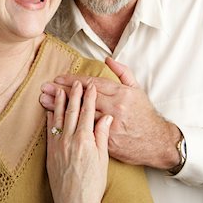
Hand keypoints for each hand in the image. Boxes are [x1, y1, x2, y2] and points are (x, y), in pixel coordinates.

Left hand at [41, 59, 180, 169]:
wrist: (157, 143)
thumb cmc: (145, 115)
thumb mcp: (137, 89)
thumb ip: (123, 72)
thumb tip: (107, 59)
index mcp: (121, 93)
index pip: (92, 84)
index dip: (73, 81)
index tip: (58, 79)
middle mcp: (115, 108)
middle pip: (83, 98)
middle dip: (61, 92)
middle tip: (45, 88)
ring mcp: (111, 125)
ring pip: (80, 114)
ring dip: (61, 107)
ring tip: (44, 101)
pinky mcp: (108, 142)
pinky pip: (85, 131)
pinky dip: (70, 125)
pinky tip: (57, 121)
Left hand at [46, 80, 111, 202]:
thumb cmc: (92, 184)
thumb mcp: (103, 159)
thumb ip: (102, 135)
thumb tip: (106, 117)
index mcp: (85, 140)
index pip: (87, 112)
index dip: (89, 97)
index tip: (90, 86)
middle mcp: (69, 140)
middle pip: (72, 111)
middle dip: (74, 95)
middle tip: (76, 83)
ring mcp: (58, 145)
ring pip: (59, 118)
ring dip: (60, 102)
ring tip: (60, 90)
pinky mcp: (50, 153)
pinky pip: (50, 130)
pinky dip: (50, 118)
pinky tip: (51, 110)